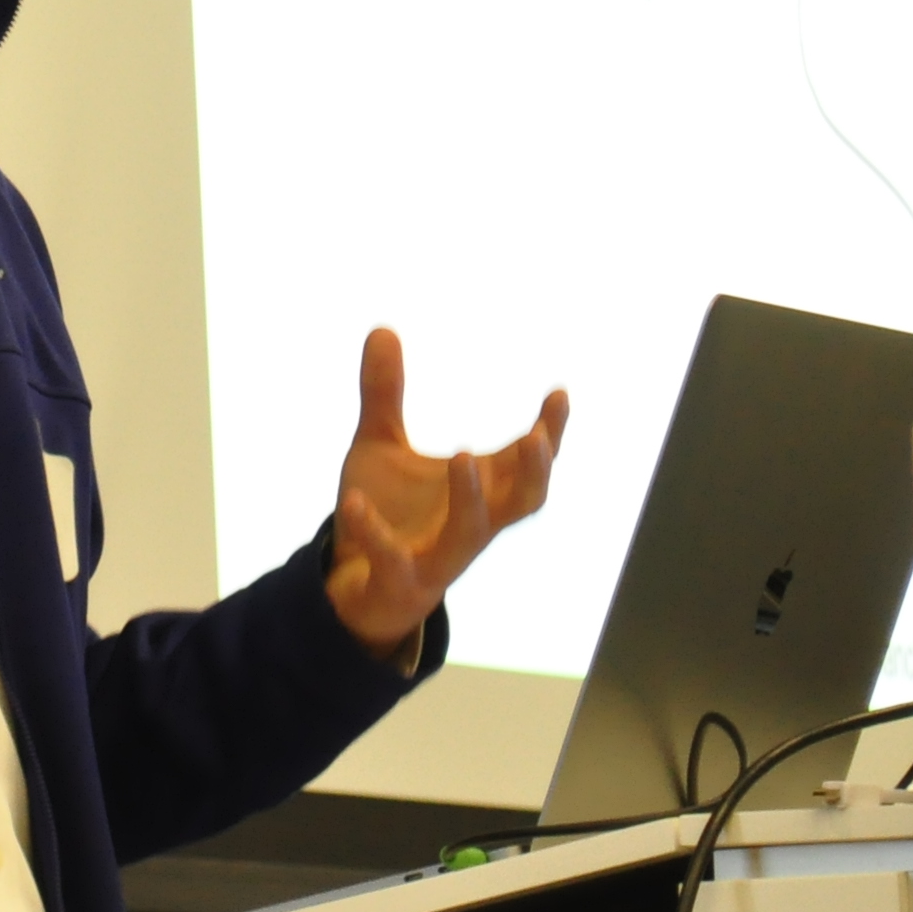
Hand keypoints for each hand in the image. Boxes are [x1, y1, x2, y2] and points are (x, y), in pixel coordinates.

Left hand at [322, 328, 569, 656]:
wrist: (354, 583)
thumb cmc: (389, 513)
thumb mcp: (380, 445)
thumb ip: (384, 393)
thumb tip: (382, 328)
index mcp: (479, 491)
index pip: (528, 462)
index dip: (551, 433)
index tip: (559, 395)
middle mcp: (471, 523)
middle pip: (525, 502)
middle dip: (536, 472)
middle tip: (536, 438)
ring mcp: (439, 555)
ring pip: (472, 533)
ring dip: (471, 497)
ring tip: (462, 454)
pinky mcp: (400, 579)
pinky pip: (393, 559)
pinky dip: (375, 531)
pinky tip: (353, 502)